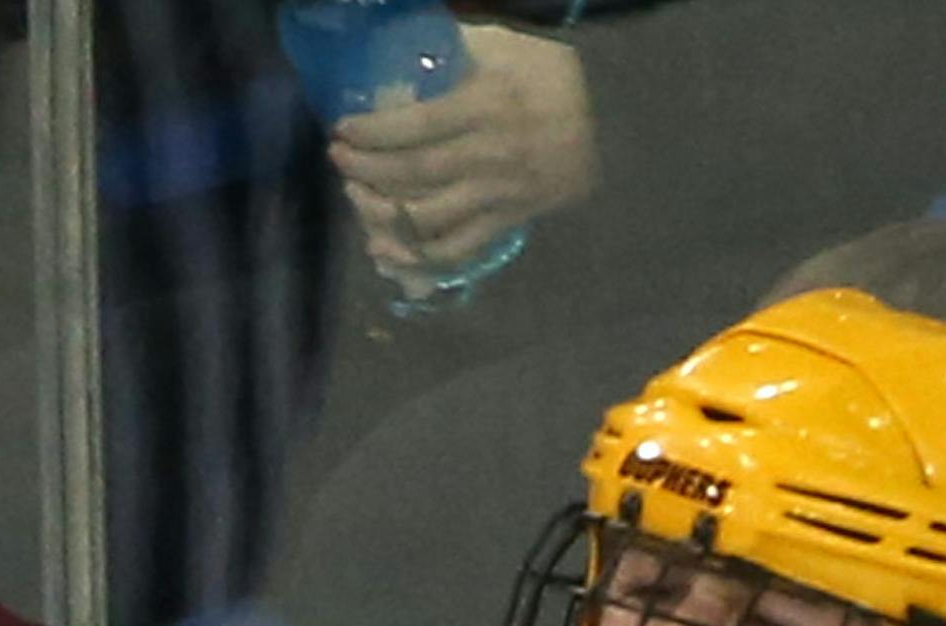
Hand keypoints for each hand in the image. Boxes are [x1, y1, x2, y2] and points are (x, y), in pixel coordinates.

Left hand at [327, 27, 596, 290]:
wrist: (606, 118)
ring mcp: (498, 194)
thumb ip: (455, 49)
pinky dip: (414, 257)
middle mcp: (490, 155)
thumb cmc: (546, 75)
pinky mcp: (505, 222)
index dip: (372, 133)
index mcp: (486, 105)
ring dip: (382, 215)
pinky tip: (384, 250)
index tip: (342, 130)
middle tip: (340, 162)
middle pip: (413, 174)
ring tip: (357, 198)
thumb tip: (398, 48)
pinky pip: (454, 250)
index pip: (416, 126)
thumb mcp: (504, 47)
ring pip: (427, 219)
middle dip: (366, 171)